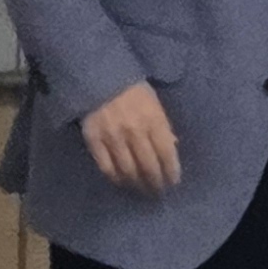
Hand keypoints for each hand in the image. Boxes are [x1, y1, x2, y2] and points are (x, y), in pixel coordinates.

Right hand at [79, 80, 179, 195]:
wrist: (98, 76)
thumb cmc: (132, 88)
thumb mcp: (154, 101)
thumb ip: (163, 125)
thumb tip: (172, 146)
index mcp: (154, 119)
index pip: (166, 153)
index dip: (171, 171)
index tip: (173, 182)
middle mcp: (135, 132)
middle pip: (148, 166)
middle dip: (155, 182)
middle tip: (158, 191)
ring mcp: (113, 137)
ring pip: (128, 170)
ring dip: (137, 184)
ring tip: (141, 190)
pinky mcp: (94, 140)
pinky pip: (106, 166)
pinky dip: (115, 178)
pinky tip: (121, 182)